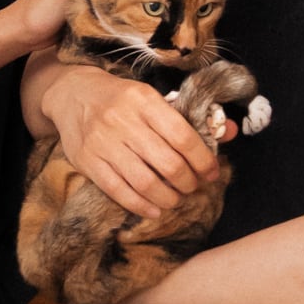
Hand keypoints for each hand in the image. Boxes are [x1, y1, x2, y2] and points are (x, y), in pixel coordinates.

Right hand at [39, 63, 230, 221]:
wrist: (73, 94)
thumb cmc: (122, 98)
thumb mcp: (154, 98)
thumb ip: (191, 117)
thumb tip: (230, 131)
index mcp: (145, 101)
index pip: (183, 137)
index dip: (204, 160)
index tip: (211, 173)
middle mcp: (123, 121)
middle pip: (168, 164)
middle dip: (188, 183)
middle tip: (192, 187)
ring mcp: (103, 142)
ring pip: (145, 182)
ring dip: (168, 198)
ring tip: (175, 199)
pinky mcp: (88, 161)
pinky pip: (119, 191)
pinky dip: (141, 206)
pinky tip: (154, 209)